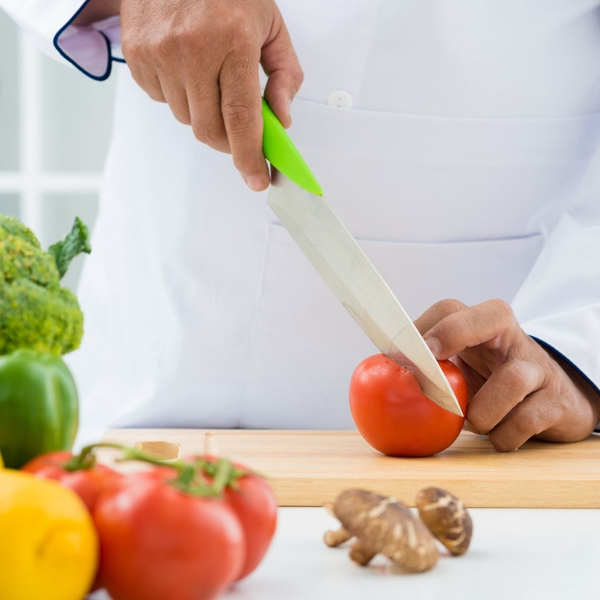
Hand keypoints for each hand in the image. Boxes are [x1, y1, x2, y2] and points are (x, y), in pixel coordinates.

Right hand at [120, 0, 302, 190]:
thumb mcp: (271, 24)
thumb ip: (285, 74)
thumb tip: (281, 119)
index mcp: (232, 40)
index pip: (240, 118)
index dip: (249, 156)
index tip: (257, 179)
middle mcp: (192, 49)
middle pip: (210, 130)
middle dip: (229, 143)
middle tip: (241, 136)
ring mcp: (159, 52)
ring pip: (186, 119)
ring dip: (204, 114)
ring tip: (212, 79)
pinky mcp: (136, 54)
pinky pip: (162, 100)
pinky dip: (179, 96)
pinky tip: (187, 68)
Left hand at [415, 299, 599, 450]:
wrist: (552, 404)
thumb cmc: (492, 383)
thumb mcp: (462, 368)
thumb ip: (430, 367)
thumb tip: (380, 375)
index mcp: (483, 326)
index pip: (451, 308)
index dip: (424, 325)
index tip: (399, 353)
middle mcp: (513, 338)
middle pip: (494, 315)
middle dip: (454, 334)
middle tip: (428, 363)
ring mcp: (538, 368)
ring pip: (512, 381)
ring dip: (481, 412)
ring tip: (471, 423)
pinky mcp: (554, 403)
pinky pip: (524, 422)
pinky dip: (502, 437)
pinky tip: (495, 437)